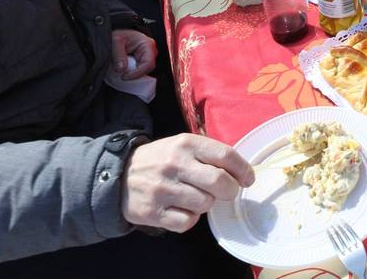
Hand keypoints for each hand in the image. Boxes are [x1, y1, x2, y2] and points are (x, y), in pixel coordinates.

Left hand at [110, 29, 156, 78]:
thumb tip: (121, 69)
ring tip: (119, 73)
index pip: (148, 64)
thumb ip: (118, 54)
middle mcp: (150, 52)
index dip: (136, 73)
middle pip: (146, 70)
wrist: (119, 33)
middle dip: (133, 75)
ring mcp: (146, 58)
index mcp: (148, 45)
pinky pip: (137, 72)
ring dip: (130, 74)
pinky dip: (129, 73)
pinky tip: (121, 72)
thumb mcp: (116, 41)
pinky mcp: (141, 63)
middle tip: (120, 76)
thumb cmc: (120, 34)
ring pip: (142, 72)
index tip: (123, 76)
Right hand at [121, 134, 254, 231]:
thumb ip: (209, 154)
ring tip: (197, 197)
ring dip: (207, 204)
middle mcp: (175, 164)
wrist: (119, 174)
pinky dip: (190, 219)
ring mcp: (162, 189)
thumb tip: (241, 171)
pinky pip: (187, 222)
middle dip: (230, 190)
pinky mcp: (152, 212)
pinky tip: (182, 209)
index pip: (226, 155)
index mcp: (186, 143)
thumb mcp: (182, 145)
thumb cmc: (161, 159)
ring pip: (205, 204)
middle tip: (227, 192)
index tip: (248, 179)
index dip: (243, 169)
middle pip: (220, 182)